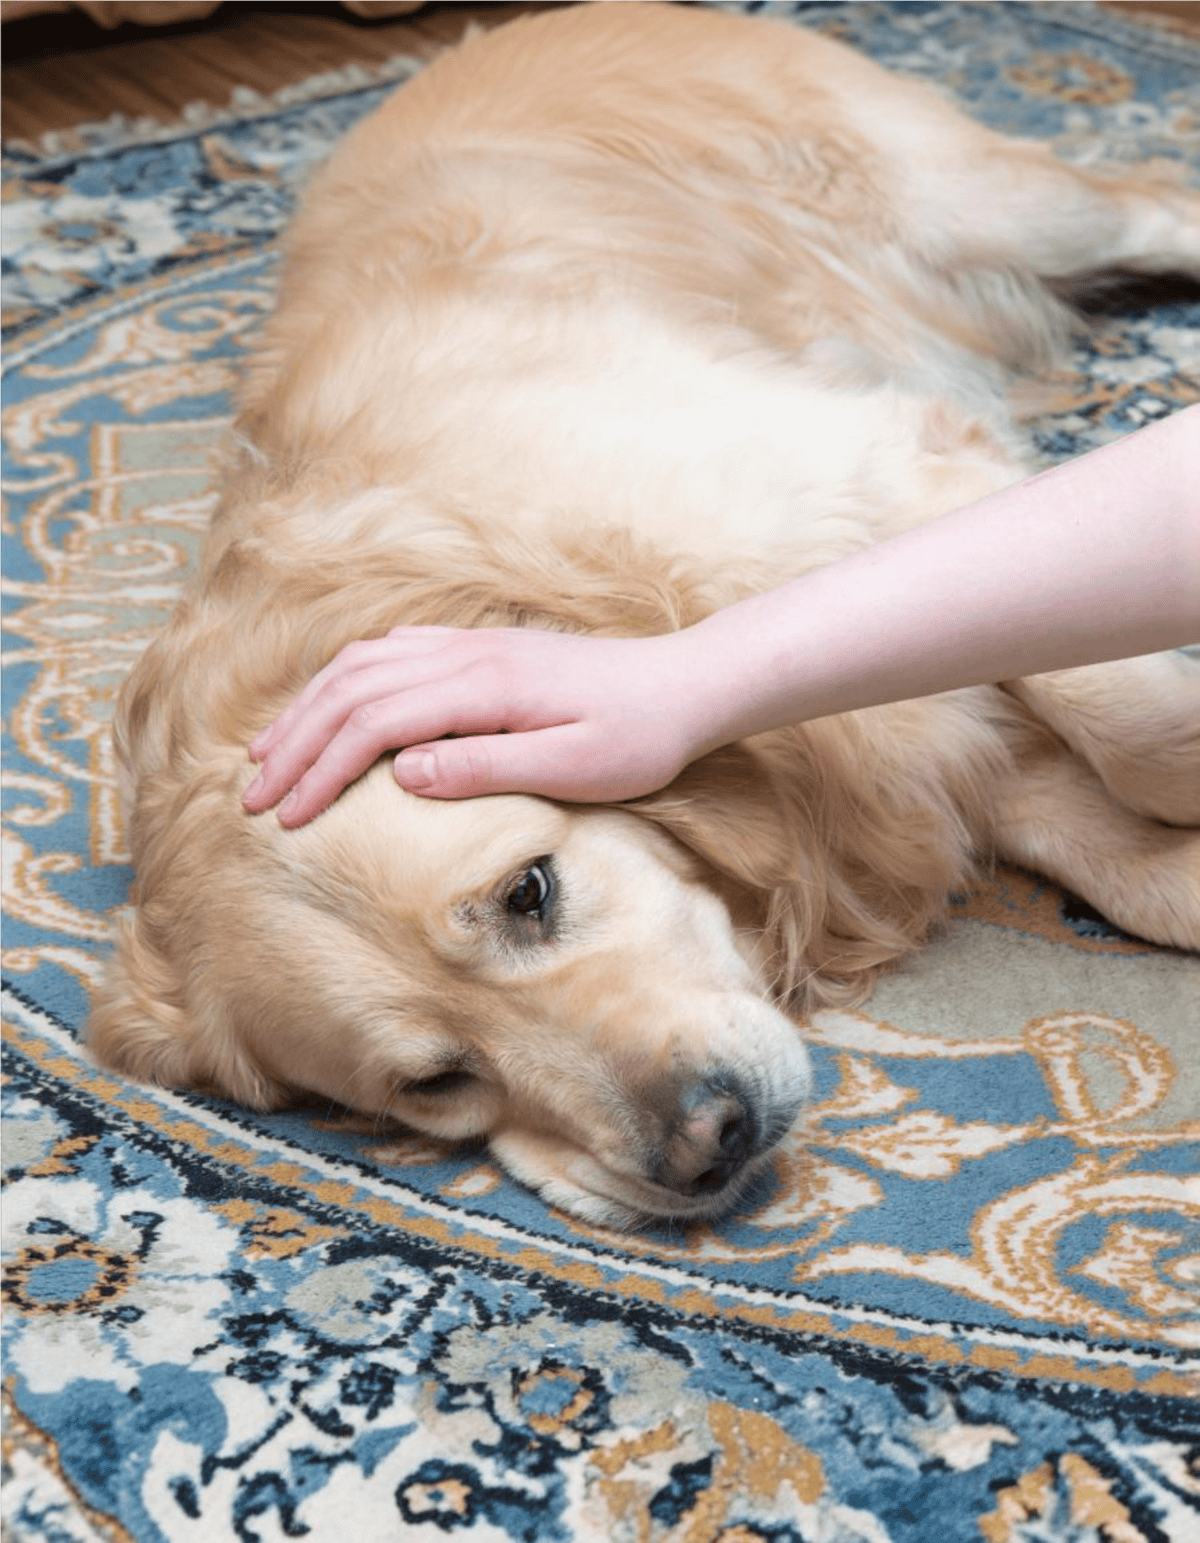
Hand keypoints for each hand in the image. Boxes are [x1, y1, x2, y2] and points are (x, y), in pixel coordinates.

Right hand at [243, 625, 704, 825]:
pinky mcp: (481, 649)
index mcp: (482, 686)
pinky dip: (345, 680)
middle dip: (294, 743)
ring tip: (270, 754)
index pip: (373, 724)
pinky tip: (332, 705)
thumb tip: (403, 774)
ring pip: (362, 665)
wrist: (686, 684)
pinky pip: (391, 652)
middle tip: (252, 796)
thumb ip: (487, 767)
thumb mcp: (575, 767)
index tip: (284, 819)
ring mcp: (470, 645)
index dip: (320, 771)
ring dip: (308, 709)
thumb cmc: (640, 737)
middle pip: (350, 689)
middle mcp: (465, 654)